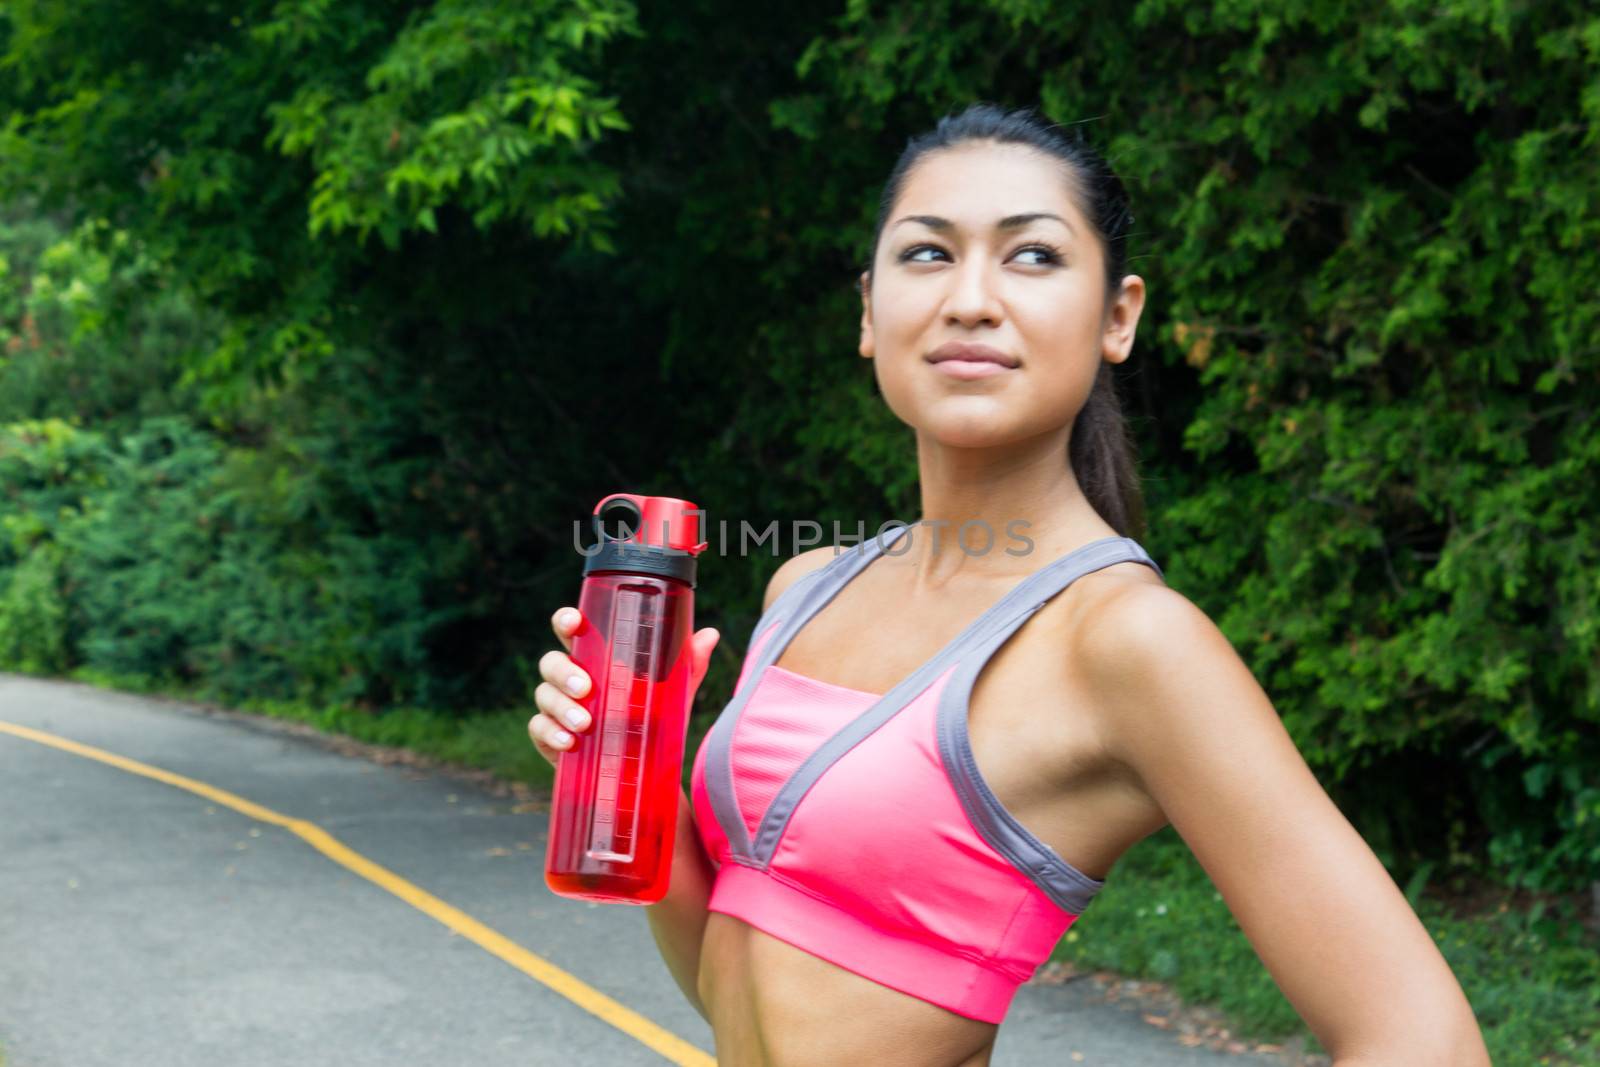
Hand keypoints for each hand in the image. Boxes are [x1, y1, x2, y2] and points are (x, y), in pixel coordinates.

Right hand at [527, 605, 720, 766]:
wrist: (645, 770)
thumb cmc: (652, 718)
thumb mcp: (673, 692)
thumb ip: (688, 664)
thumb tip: (710, 635)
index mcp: (595, 657)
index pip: (572, 631)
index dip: (566, 621)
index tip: (574, 621)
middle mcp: (571, 678)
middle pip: (551, 662)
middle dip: (563, 672)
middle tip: (585, 688)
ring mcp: (557, 707)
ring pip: (544, 696)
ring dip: (561, 707)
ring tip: (584, 723)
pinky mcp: (549, 737)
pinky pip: (538, 729)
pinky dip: (551, 734)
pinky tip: (569, 743)